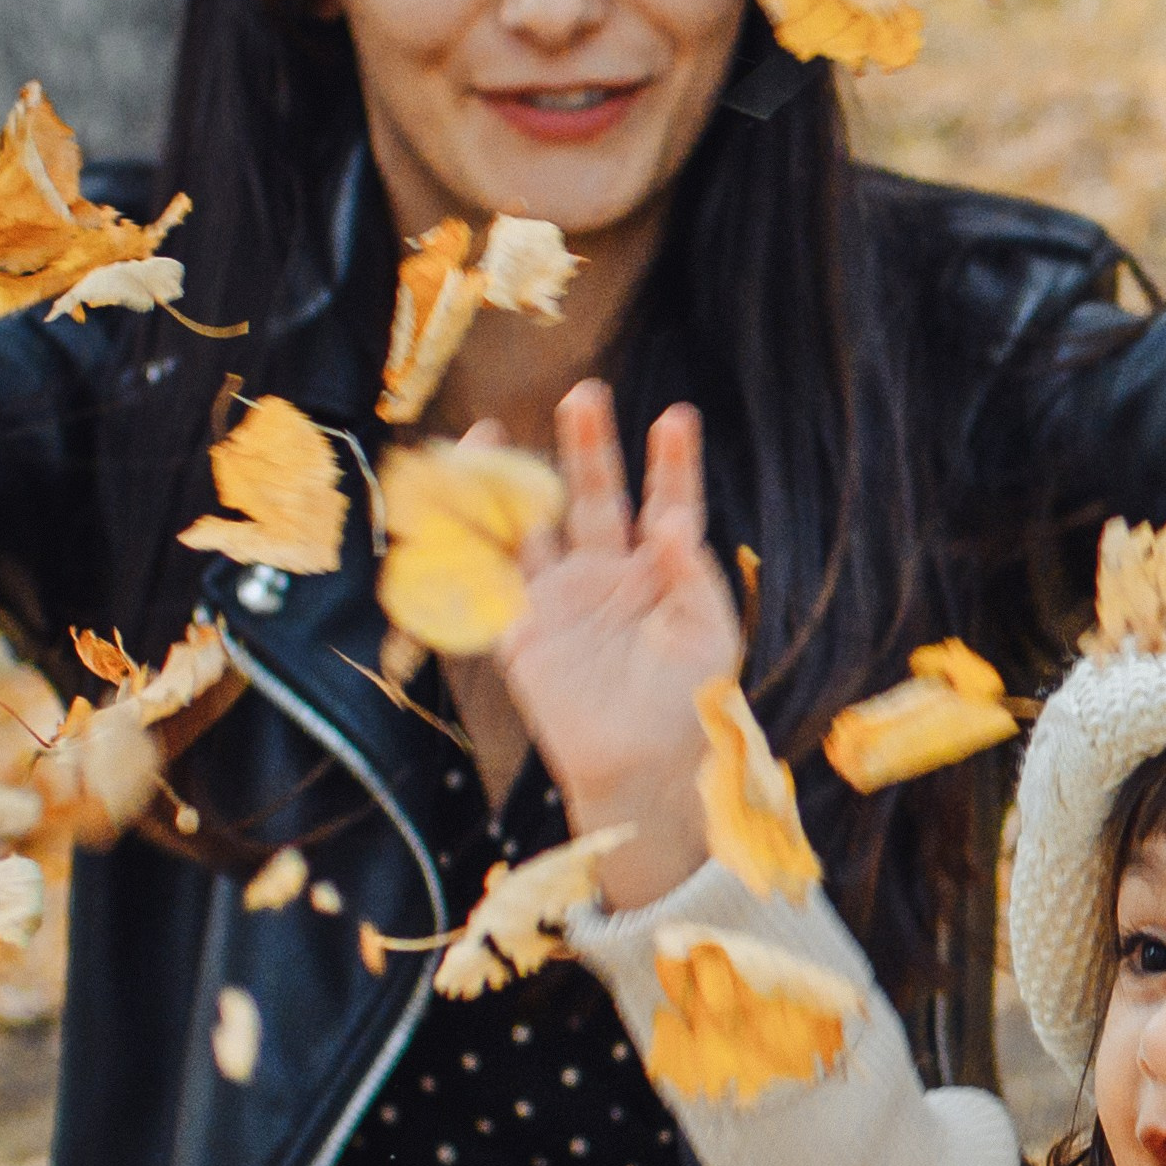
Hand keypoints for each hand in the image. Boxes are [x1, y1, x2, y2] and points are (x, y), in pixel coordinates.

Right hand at [496, 381, 740, 909]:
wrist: (642, 772)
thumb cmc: (689, 707)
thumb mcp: (710, 640)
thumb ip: (696, 580)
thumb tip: (676, 524)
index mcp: (662, 573)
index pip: (667, 504)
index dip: (671, 464)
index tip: (675, 418)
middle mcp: (608, 574)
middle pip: (595, 495)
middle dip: (589, 446)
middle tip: (585, 393)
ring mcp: (561, 598)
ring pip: (531, 525)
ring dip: (512, 482)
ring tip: (490, 433)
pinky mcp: (522, 631)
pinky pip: (490, 580)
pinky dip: (468, 542)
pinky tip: (454, 502)